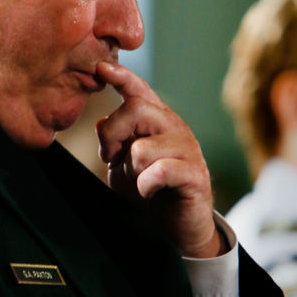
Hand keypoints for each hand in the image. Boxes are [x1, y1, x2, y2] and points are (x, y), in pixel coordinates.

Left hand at [95, 62, 223, 257]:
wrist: (176, 229)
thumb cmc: (148, 191)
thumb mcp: (122, 164)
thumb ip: (112, 142)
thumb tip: (101, 121)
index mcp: (156, 121)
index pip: (140, 90)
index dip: (121, 76)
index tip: (101, 67)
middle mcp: (174, 128)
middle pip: (137, 109)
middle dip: (113, 134)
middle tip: (110, 157)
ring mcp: (188, 150)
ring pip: (143, 147)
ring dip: (131, 170)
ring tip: (139, 181)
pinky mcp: (195, 175)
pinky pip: (159, 171)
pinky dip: (146, 186)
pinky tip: (150, 192)